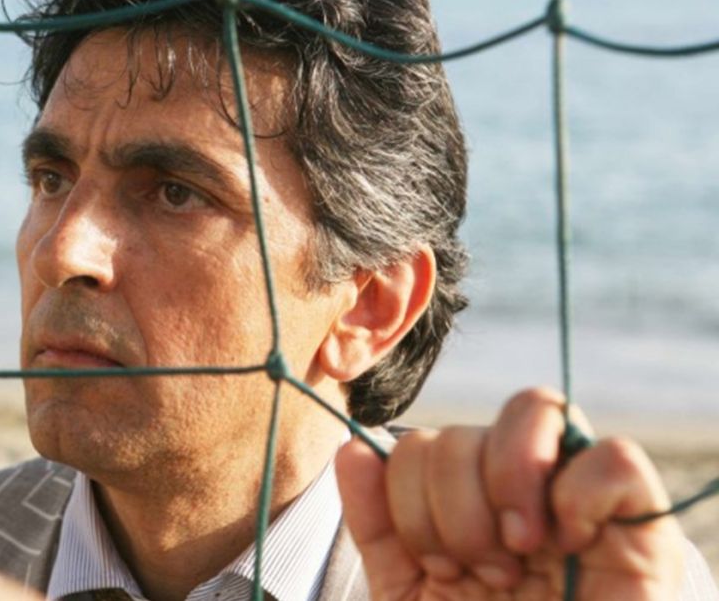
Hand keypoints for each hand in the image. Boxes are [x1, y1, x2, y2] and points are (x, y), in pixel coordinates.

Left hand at [335, 387, 684, 599]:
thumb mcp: (410, 593)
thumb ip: (377, 525)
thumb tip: (352, 448)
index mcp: (468, 500)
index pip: (420, 443)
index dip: (410, 498)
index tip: (440, 569)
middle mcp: (521, 486)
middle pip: (464, 429)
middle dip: (453, 507)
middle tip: (481, 572)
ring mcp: (577, 494)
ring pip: (534, 409)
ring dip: (507, 483)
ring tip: (518, 553)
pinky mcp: (639, 517)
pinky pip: (612, 455)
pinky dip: (580, 493)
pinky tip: (569, 542)